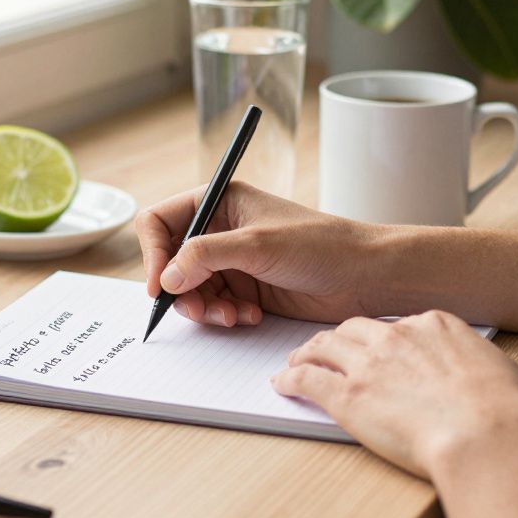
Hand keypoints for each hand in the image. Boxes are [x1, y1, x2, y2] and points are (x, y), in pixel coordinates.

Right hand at [136, 181, 381, 324]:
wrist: (364, 275)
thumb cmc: (320, 244)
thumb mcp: (257, 244)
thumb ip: (205, 256)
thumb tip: (166, 277)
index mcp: (219, 202)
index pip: (161, 221)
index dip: (152, 252)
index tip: (159, 284)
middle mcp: (220, 230)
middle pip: (170, 262)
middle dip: (181, 290)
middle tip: (199, 310)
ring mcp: (232, 262)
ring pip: (190, 290)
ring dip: (205, 308)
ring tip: (232, 315)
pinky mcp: (245, 289)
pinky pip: (214, 307)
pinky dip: (224, 316)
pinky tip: (251, 315)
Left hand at [271, 310, 517, 479]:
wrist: (488, 433)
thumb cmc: (505, 411)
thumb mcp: (498, 369)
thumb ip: (474, 362)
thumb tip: (476, 373)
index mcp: (434, 325)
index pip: (396, 324)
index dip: (381, 337)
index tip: (376, 346)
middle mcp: (396, 336)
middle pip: (354, 328)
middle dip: (338, 337)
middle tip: (326, 347)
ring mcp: (369, 364)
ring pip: (324, 346)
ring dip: (307, 352)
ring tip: (297, 360)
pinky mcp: (347, 395)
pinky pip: (307, 379)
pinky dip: (290, 379)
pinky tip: (282, 383)